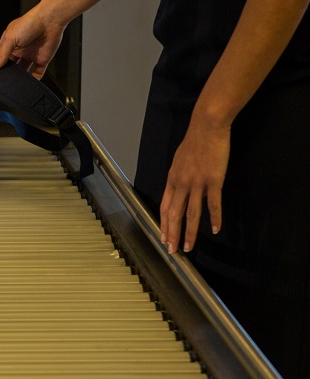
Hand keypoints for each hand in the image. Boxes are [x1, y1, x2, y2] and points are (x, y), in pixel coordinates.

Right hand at [0, 12, 66, 78]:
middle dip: (7, 73)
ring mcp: (30, 55)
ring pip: (22, 71)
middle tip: (2, 80)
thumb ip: (1, 55)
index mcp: (9, 43)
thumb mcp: (10, 39)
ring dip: (19, 77)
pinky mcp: (41, 59)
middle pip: (10, 65)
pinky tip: (29, 83)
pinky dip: (34, 80)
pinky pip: (37, 72)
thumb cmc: (30, 23)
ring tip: (14, 83)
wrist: (50, 20)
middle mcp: (19, 50)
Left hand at [158, 117, 229, 253]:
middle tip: (172, 251)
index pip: (165, 207)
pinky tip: (215, 229)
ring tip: (190, 247)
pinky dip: (214, 218)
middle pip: (174, 215)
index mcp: (172, 180)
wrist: (206, 128)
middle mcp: (181, 184)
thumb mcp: (179, 161)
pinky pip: (213, 203)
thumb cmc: (194, 142)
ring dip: (190, 232)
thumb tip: (180, 189)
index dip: (163, 225)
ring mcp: (197, 183)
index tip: (163, 238)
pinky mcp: (213, 181)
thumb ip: (179, 178)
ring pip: (191, 214)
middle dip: (173, 234)